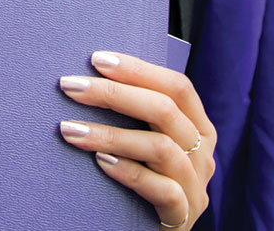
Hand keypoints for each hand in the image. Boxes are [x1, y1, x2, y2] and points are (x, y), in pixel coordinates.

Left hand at [59, 51, 215, 229]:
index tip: (96, 59)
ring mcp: (196, 187)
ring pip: (160, 147)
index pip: (177, 86)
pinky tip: (101, 162)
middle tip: (70, 86)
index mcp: (198, 127)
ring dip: (110, 134)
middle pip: (165, 110)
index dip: (138, 69)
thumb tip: (90, 74)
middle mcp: (203, 154)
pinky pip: (162, 190)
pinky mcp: (183, 217)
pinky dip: (129, 172)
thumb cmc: (144, 174)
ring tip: (70, 129)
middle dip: (113, 93)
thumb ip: (136, 112)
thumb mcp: (147, 138)